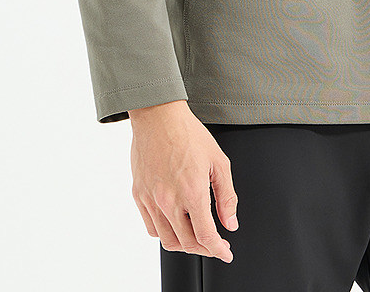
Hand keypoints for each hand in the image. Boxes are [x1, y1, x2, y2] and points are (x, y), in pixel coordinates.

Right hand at [129, 100, 238, 262]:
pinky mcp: (139, 195)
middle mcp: (169, 200)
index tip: (225, 252)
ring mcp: (151, 200)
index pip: (206, 236)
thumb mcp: (219, 162)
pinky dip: (165, 233)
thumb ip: (227, 196)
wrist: (158, 116)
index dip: (219, 250)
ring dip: (185, 244)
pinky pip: (151, 227)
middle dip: (205, 249)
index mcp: (192, 192)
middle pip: (187, 243)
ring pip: (168, 240)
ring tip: (196, 236)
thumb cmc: (189, 134)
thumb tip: (230, 223)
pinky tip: (175, 224)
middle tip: (214, 244)